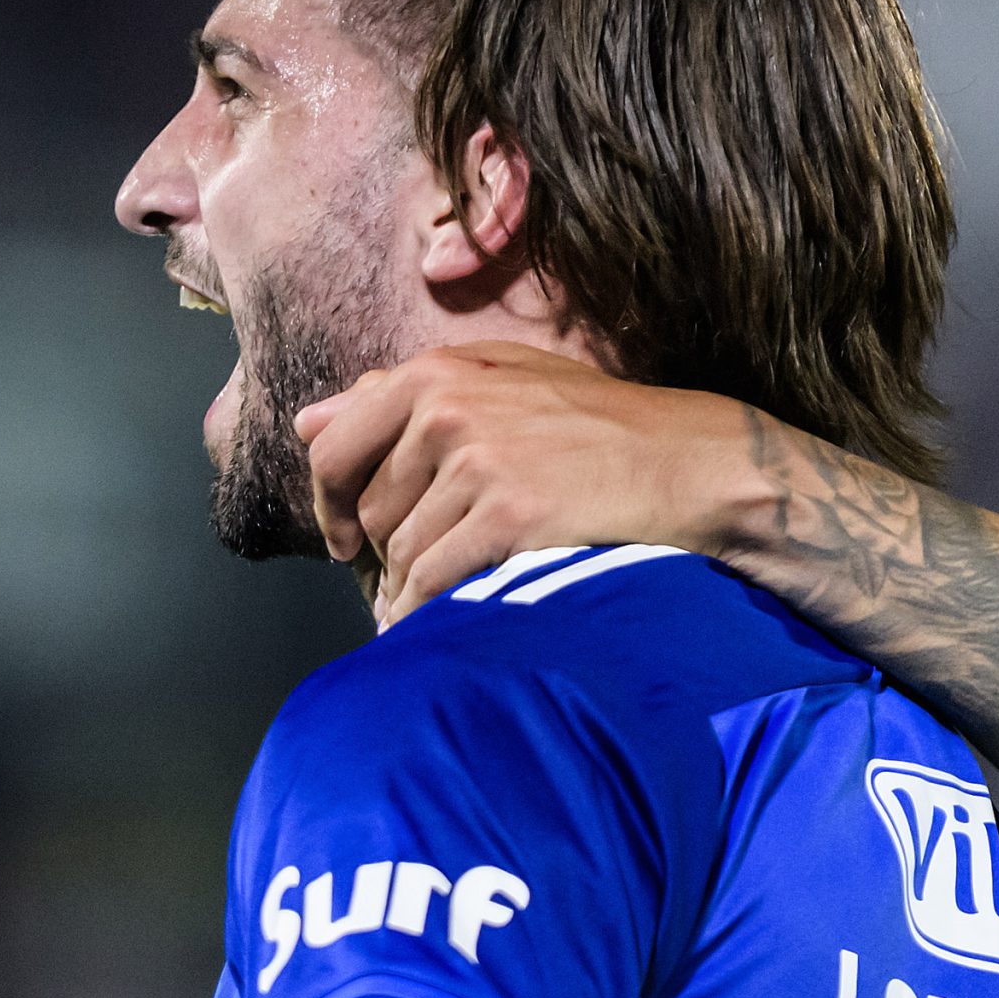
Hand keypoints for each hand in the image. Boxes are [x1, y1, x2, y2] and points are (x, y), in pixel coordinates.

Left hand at [298, 343, 759, 624]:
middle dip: (390, 551)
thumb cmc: (602, 426)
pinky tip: (449, 623)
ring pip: (403, 552)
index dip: (328, 503)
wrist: (689, 465)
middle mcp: (447, 412)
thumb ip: (403, 396)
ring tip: (454, 599)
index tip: (344, 539)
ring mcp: (477, 464)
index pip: (334, 447)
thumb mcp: (506, 383)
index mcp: (437, 374)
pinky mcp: (508, 517)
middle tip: (429, 572)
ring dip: (417, 588)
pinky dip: (432, 612)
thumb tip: (309, 420)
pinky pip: (436, 581)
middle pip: (372, 509)